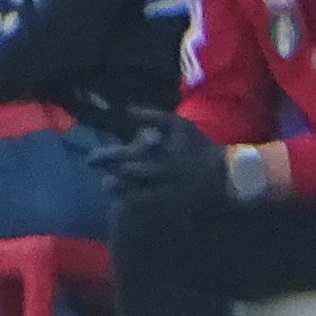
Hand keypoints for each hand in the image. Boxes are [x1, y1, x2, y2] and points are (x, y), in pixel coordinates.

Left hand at [94, 113, 226, 215]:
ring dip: (117, 189)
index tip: (89, 159)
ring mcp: (164, 190)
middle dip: (109, 174)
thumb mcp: (180, 125)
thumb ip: (153, 116)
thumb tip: (127, 109)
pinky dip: (131, 203)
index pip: (123, 154)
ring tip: (108, 186)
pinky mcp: (169, 205)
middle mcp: (158, 172)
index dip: (104, 157)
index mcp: (159, 152)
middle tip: (99, 175)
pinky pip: (145, 206)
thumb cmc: (201, 147)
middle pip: (124, 175)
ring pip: (131, 192)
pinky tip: (123, 201)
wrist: (226, 175)